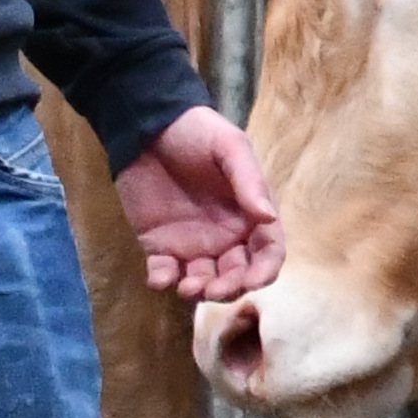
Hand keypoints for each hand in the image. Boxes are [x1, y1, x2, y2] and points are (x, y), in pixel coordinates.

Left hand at [118, 106, 283, 301]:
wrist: (148, 125)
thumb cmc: (198, 133)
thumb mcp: (230, 148)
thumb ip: (249, 182)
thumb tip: (269, 217)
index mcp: (250, 215)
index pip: (268, 252)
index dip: (264, 271)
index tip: (252, 281)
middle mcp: (226, 236)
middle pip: (237, 275)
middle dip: (229, 288)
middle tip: (213, 288)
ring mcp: (192, 243)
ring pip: (203, 281)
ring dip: (199, 291)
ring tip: (187, 286)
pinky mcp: (160, 244)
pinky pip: (165, 272)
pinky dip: (163, 281)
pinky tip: (160, 278)